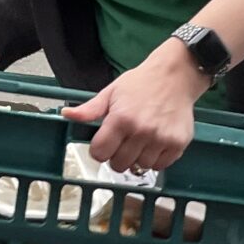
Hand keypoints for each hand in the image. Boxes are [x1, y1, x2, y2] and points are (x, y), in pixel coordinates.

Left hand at [64, 43, 207, 176]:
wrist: (176, 75)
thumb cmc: (142, 83)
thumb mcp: (111, 92)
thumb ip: (90, 109)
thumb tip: (66, 114)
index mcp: (120, 119)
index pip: (100, 153)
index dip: (99, 150)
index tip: (105, 143)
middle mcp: (141, 131)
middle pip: (118, 164)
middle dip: (117, 156)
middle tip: (124, 141)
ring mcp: (160, 139)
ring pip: (140, 167)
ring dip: (138, 158)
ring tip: (141, 140)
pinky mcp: (177, 143)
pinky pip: (161, 166)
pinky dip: (156, 159)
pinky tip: (155, 143)